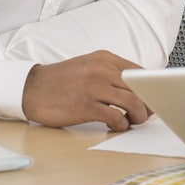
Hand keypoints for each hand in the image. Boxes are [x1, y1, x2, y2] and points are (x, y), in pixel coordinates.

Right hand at [21, 50, 150, 131]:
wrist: (31, 88)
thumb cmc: (61, 80)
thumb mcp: (88, 66)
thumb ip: (110, 72)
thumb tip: (135, 87)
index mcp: (104, 59)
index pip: (139, 72)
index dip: (149, 87)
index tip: (152, 98)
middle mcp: (102, 70)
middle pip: (139, 87)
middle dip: (148, 103)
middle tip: (148, 113)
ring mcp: (94, 88)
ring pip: (132, 102)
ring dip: (139, 115)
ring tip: (134, 121)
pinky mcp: (86, 107)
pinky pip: (116, 117)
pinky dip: (122, 124)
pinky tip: (118, 126)